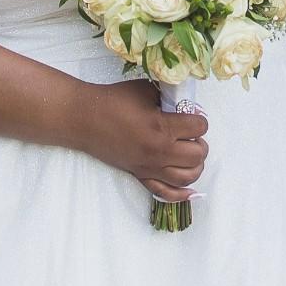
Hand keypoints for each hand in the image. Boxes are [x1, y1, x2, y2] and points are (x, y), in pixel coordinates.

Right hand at [82, 80, 209, 205]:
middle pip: (197, 155)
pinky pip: (165, 193)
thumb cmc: (113, 101)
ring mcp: (149, 166)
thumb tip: (185, 106)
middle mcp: (159, 151)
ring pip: (187, 177)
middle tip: (191, 135)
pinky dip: (181, 194)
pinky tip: (189, 189)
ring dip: (195, 166)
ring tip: (189, 155)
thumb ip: (168, 98)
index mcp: (162, 127)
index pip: (199, 128)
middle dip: (200, 144)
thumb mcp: (146, 90)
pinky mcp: (140, 175)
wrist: (85, 118)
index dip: (199, 120)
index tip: (192, 116)